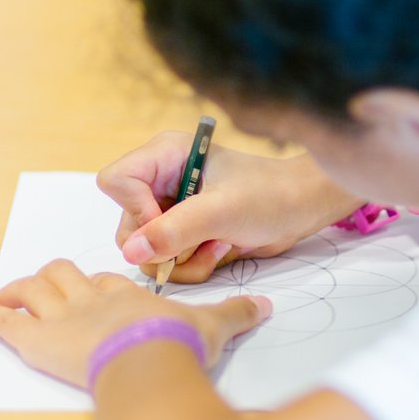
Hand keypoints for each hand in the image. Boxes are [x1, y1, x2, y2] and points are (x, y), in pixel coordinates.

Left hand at [0, 259, 271, 388]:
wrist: (148, 361)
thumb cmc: (178, 343)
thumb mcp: (214, 326)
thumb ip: (237, 314)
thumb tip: (267, 308)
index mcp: (127, 294)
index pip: (107, 279)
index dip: (100, 283)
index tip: (99, 287)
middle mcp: (91, 298)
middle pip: (65, 275)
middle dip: (55, 277)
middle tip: (48, 283)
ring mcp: (63, 317)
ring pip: (34, 289)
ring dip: (18, 290)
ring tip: (6, 294)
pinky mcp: (37, 340)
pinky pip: (7, 322)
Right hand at [97, 133, 360, 284]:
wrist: (302, 209)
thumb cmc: (269, 196)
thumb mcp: (221, 211)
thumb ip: (174, 231)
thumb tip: (132, 253)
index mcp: (164, 155)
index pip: (116, 182)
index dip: (136, 209)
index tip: (169, 224)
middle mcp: (160, 179)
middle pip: (128, 224)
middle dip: (164, 244)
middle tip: (200, 242)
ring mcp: (170, 208)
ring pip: (147, 250)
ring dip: (183, 258)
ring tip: (218, 245)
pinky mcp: (183, 231)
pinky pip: (167, 261)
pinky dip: (193, 264)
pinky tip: (220, 249)